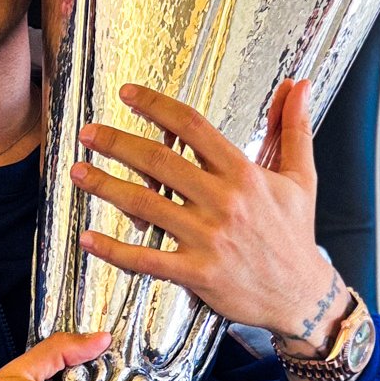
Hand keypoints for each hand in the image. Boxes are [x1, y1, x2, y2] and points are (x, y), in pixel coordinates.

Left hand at [71, 81, 349, 345]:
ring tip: (77, 172)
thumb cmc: (296, 235)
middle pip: (159, 162)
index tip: (128, 94)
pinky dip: (114, 250)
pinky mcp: (197, 273)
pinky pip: (146, 259)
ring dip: (105, 186)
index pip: (192, 127)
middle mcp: (223, 202)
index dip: (156, 106)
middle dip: (117, 143)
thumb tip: (300, 85)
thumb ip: (294, 128)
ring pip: (145, 205)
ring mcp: (207, 239)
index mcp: (243, 174)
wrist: (301, 295)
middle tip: (87, 133)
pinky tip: (88, 238)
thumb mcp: (301, 177)